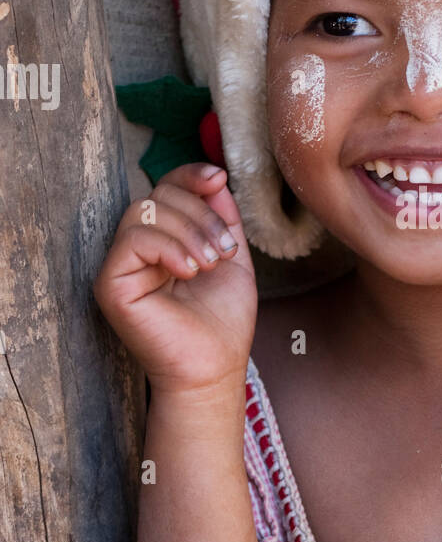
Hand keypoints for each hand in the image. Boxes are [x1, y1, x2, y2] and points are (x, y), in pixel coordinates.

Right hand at [92, 163, 257, 394]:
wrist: (214, 367)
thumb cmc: (223, 321)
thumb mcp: (231, 255)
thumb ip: (223, 216)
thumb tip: (214, 175)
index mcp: (164, 238)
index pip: (166, 187)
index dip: (190, 175)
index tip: (218, 178)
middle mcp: (137, 248)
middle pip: (159, 193)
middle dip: (201, 213)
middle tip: (224, 251)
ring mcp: (121, 265)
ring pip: (146, 210)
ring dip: (189, 231)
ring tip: (209, 264)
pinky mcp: (110, 283)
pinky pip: (134, 237)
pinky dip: (168, 246)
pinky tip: (188, 270)